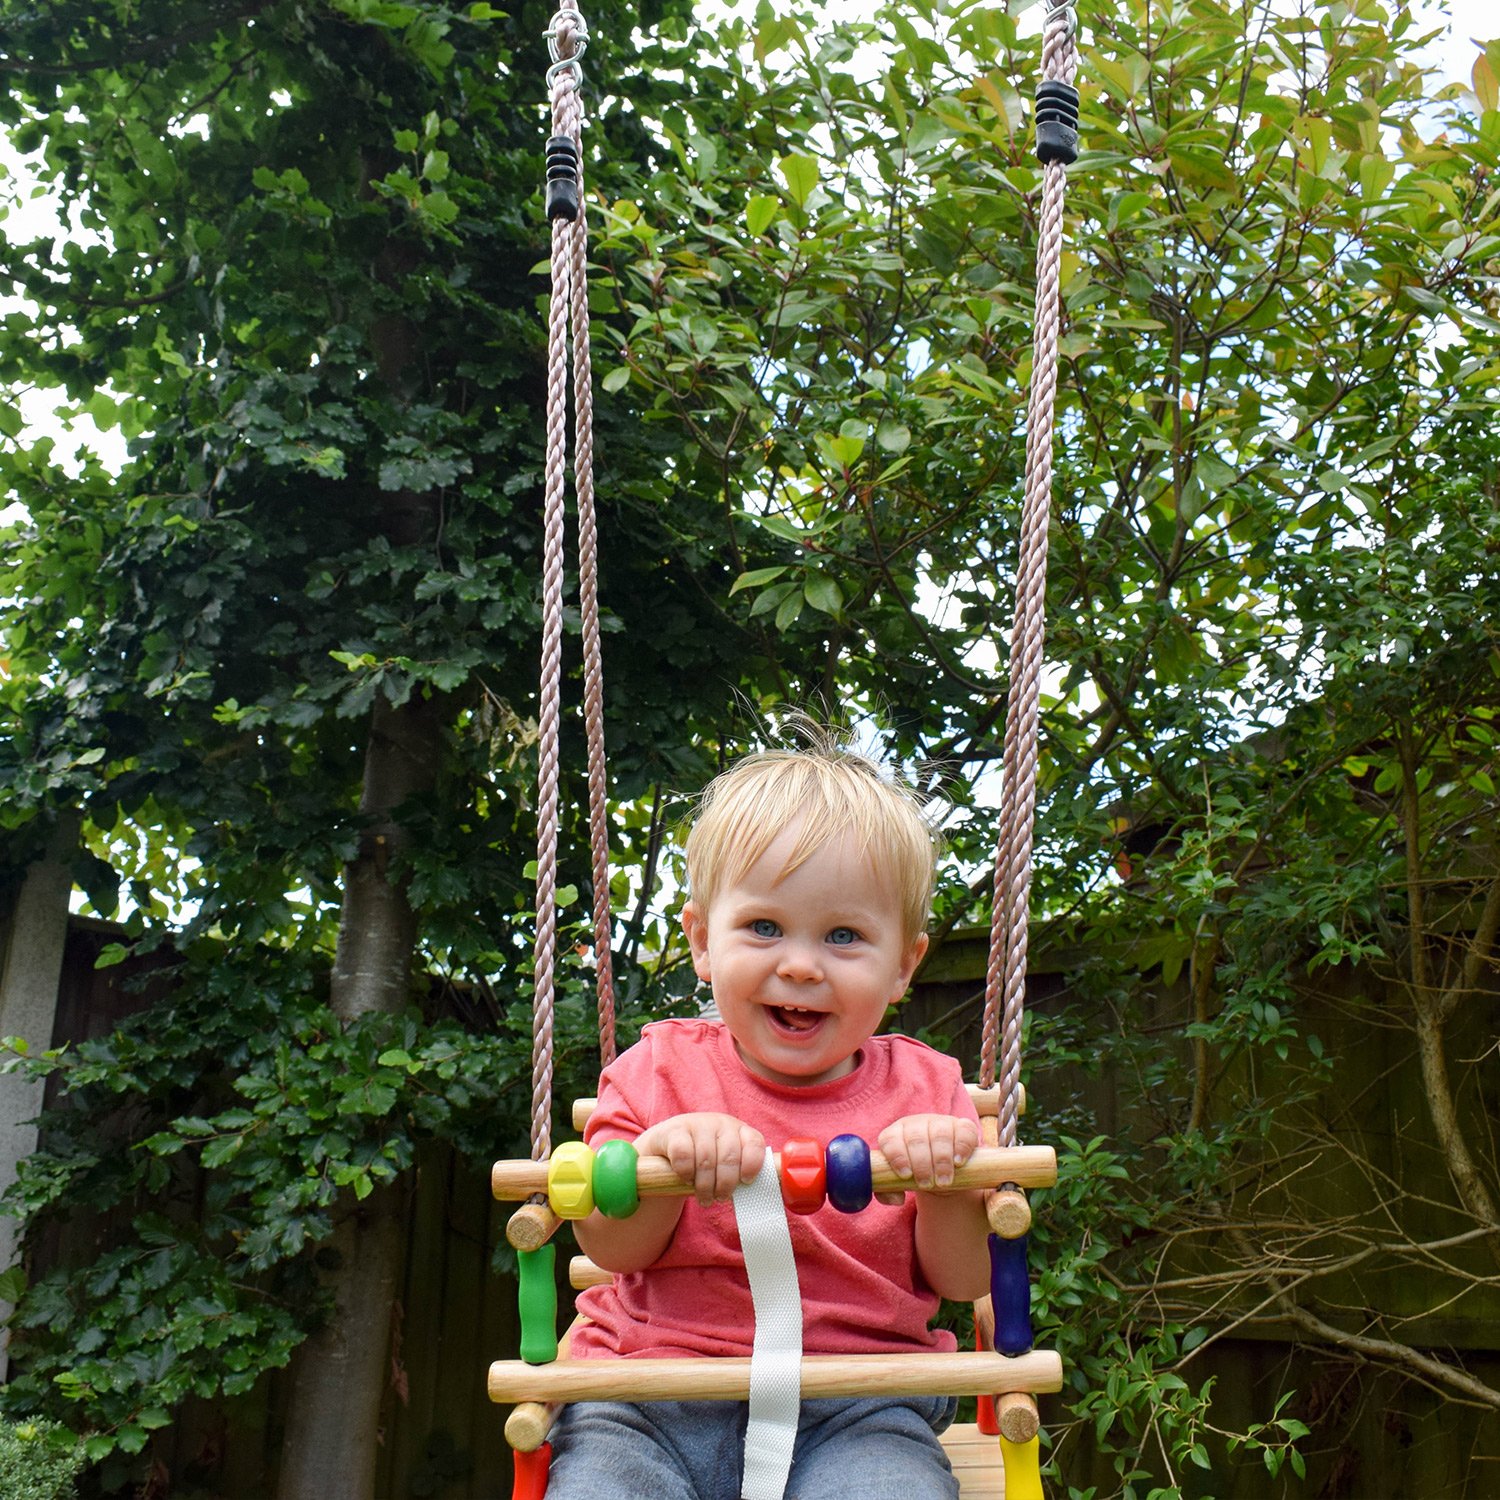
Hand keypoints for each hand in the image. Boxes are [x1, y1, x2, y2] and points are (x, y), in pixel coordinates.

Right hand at [633, 1113, 766, 1205]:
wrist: (666, 1147)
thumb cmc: (705, 1161)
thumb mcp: (727, 1163)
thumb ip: (745, 1172)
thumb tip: (765, 1190)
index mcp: (740, 1130)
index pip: (755, 1144)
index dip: (752, 1166)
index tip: (745, 1182)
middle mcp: (721, 1123)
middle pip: (730, 1157)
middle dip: (725, 1184)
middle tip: (719, 1198)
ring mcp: (698, 1123)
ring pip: (706, 1160)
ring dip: (705, 1186)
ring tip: (704, 1197)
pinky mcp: (674, 1130)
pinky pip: (683, 1155)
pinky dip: (686, 1173)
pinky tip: (686, 1179)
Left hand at [877, 1114, 979, 1196]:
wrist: (942, 1169)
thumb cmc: (915, 1174)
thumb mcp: (901, 1181)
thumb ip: (890, 1192)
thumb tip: (897, 1198)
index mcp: (896, 1134)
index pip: (891, 1139)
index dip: (897, 1156)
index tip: (906, 1176)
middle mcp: (916, 1124)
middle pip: (916, 1139)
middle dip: (922, 1164)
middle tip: (927, 1184)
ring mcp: (940, 1122)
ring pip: (940, 1134)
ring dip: (942, 1160)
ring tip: (943, 1181)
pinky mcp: (962, 1126)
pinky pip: (963, 1131)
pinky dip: (961, 1147)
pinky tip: (959, 1162)